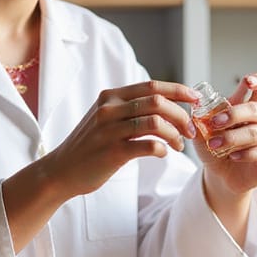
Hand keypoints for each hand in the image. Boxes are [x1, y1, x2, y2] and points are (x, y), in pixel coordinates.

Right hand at [44, 80, 198, 197]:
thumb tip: (166, 103)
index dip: (178, 90)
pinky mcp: (112, 152)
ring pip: (155, 123)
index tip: (195, 99)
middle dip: (181, 115)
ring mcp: (109, 130)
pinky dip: (162, 149)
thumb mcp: (105, 117)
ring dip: (174, 134)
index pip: (152, 86)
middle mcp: (110, 109)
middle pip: (158, 102)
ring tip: (178, 145)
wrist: (61, 170)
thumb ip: (129, 107)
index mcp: (111, 96)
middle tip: (189, 130)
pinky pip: (147, 146)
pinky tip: (162, 153)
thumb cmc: (89, 145)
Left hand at [193, 73, 256, 195]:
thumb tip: (195, 102)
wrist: (221, 174)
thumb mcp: (202, 131)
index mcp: (247, 106)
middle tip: (215, 123)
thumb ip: (200, 117)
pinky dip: (246, 153)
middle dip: (234, 115)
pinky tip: (233, 156)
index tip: (248, 81)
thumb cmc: (215, 148)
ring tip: (215, 145)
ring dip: (233, 138)